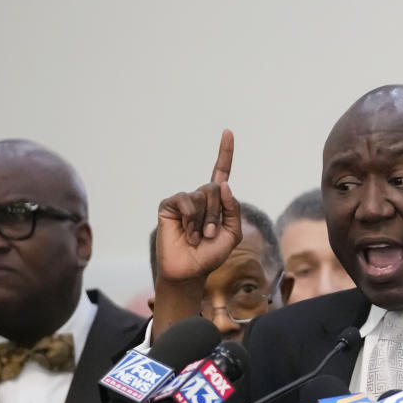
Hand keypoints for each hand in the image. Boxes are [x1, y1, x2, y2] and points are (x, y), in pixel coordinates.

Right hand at [155, 129, 241, 284]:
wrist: (190, 270)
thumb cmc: (211, 254)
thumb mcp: (232, 234)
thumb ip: (233, 210)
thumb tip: (224, 184)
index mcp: (216, 202)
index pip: (220, 173)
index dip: (224, 153)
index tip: (228, 132)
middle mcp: (199, 198)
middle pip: (215, 189)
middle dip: (217, 215)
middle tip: (210, 236)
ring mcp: (183, 201)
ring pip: (202, 196)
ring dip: (204, 221)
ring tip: (198, 237)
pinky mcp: (169, 206)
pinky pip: (185, 201)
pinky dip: (190, 218)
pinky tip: (186, 232)